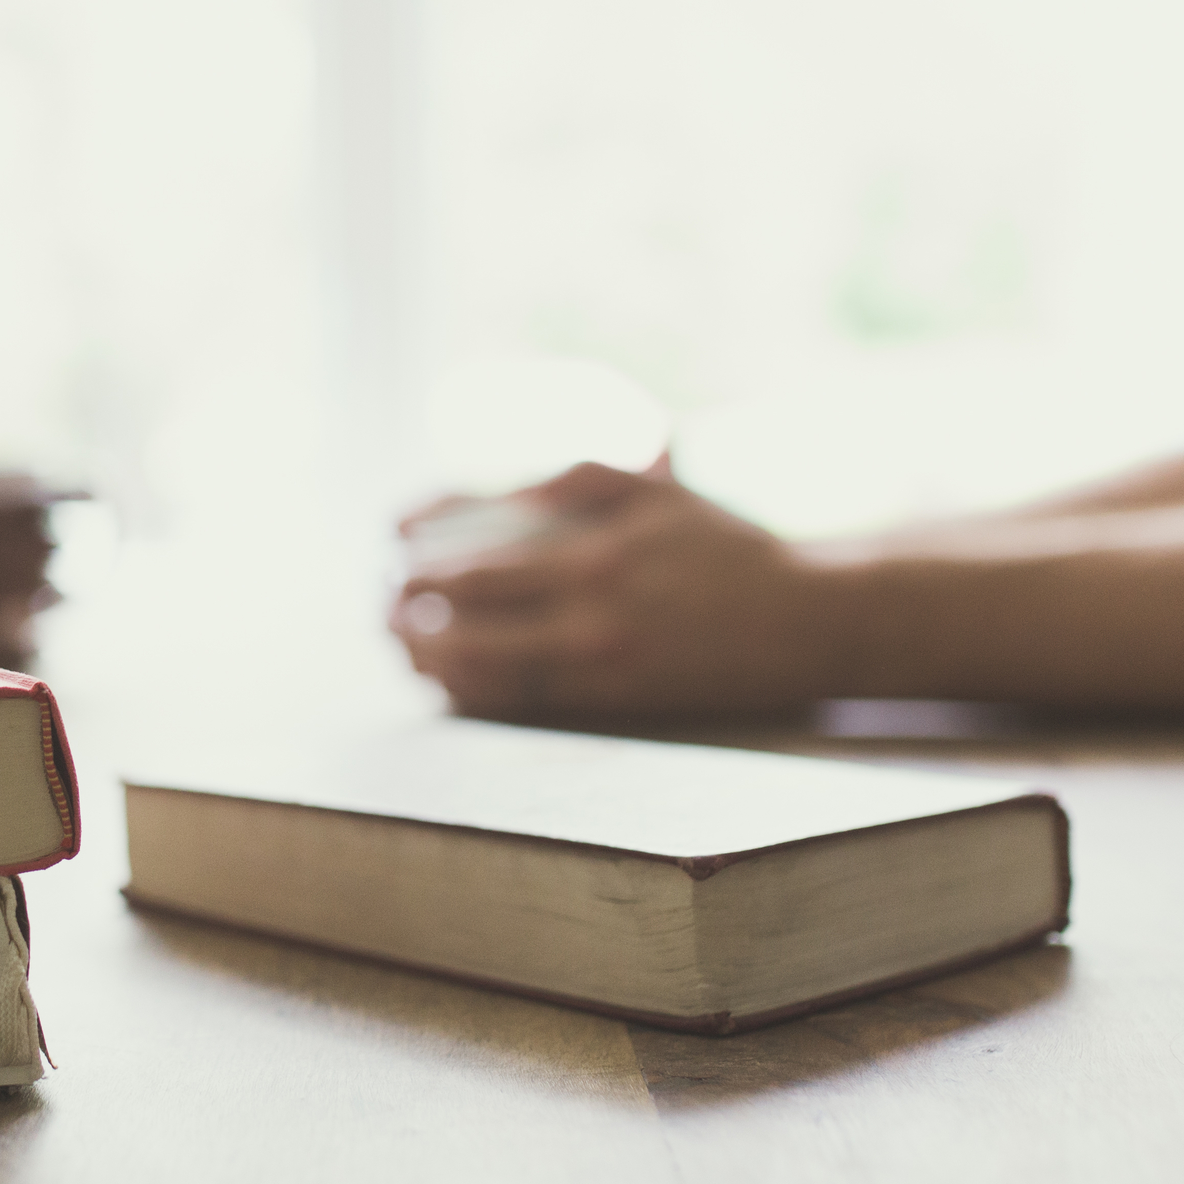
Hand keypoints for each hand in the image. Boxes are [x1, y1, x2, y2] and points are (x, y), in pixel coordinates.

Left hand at [391, 461, 833, 716]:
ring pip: (487, 676)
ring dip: (431, 660)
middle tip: (377, 598)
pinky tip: (450, 680)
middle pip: (470, 627)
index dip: (422, 561)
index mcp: (598, 558)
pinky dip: (476, 693)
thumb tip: (506, 487)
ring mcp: (601, 669)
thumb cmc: (729, 546)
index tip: (388, 546)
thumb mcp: (659, 490)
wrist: (805, 619)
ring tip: (399, 642)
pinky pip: (525, 705)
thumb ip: (582, 478)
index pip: (480, 566)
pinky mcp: (614, 705)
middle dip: (410, 613)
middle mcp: (592, 619)